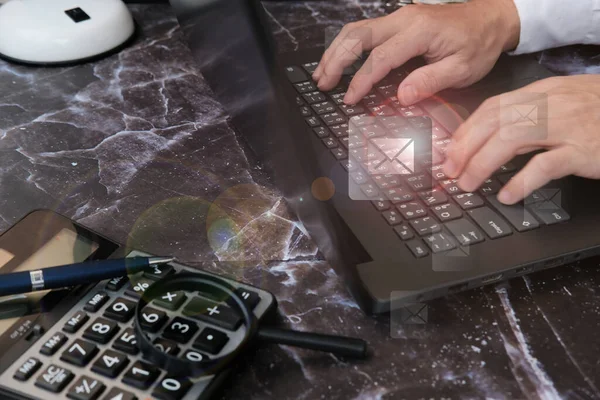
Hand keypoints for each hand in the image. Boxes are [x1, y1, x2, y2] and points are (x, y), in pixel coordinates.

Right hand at [312, 0, 519, 105]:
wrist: (491, 18)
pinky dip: (347, 46)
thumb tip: (401, 97)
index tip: (349, 99)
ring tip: (322, 73)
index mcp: (420, 31)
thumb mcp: (463, 69)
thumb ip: (430, 81)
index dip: (361, 80)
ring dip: (336, 51)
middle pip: (357, 35)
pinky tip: (339, 60)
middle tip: (322, 84)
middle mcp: (403, 19)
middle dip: (336, 60)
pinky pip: (365, 30)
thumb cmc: (479, 45)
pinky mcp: (398, 21)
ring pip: (356, 29)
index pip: (381, 57)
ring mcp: (399, 17)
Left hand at [443, 75, 599, 203]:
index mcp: (541, 93)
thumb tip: (489, 142)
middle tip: (451, 172)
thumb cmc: (599, 114)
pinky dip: (521, 182)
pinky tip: (507, 195)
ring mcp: (567, 125)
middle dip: (465, 148)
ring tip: (469, 184)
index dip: (466, 131)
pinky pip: (545, 165)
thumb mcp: (561, 107)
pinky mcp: (583, 149)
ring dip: (482, 164)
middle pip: (494, 122)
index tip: (450, 151)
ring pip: (511, 139)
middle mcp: (550, 104)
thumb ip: (527, 120)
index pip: (492, 108)